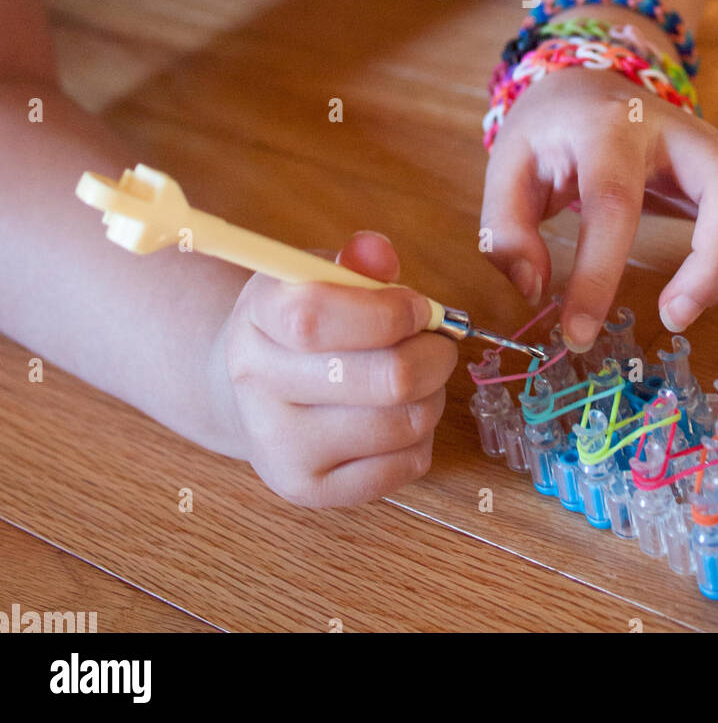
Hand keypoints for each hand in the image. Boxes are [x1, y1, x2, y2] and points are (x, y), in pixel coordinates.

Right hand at [213, 232, 457, 507]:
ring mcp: (280, 446)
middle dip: (434, 355)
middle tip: (439, 342)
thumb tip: (379, 253)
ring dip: (433, 395)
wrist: (253, 393)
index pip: (320, 318)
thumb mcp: (320, 277)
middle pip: (385, 379)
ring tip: (420, 378)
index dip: (390, 311)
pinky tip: (402, 416)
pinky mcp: (308, 490)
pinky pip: (403, 467)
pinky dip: (421, 438)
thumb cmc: (303, 326)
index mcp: (258, 317)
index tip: (420, 307)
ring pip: (403, 424)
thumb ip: (356, 263)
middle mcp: (258, 386)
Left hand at [479, 66, 717, 351]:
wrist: (589, 84)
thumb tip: (532, 290)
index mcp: (612, 128)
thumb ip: (505, 227)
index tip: (578, 332)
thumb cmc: (551, 132)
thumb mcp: (507, 166)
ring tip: (695, 302)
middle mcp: (681, 130)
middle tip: (674, 317)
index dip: (598, 274)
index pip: (615, 201)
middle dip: (714, 261)